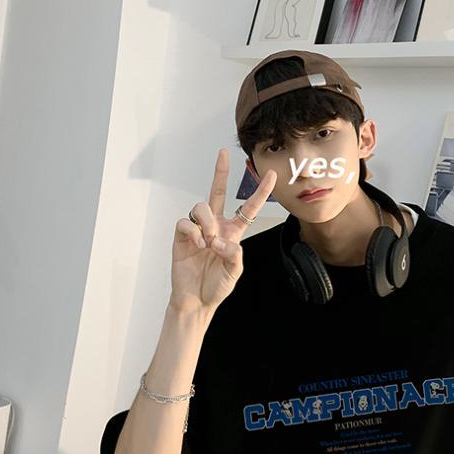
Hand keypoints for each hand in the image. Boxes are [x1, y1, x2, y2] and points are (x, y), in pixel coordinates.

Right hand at [169, 148, 275, 315]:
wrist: (196, 300)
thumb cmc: (215, 286)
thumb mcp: (234, 271)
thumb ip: (234, 254)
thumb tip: (220, 239)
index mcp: (232, 232)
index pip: (247, 208)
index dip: (260, 192)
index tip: (272, 176)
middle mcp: (215, 226)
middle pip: (218, 193)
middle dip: (220, 172)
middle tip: (223, 153)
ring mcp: (197, 229)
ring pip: (202, 207)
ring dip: (208, 223)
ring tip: (208, 242)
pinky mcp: (182, 236)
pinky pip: (186, 222)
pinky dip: (194, 232)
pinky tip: (198, 245)